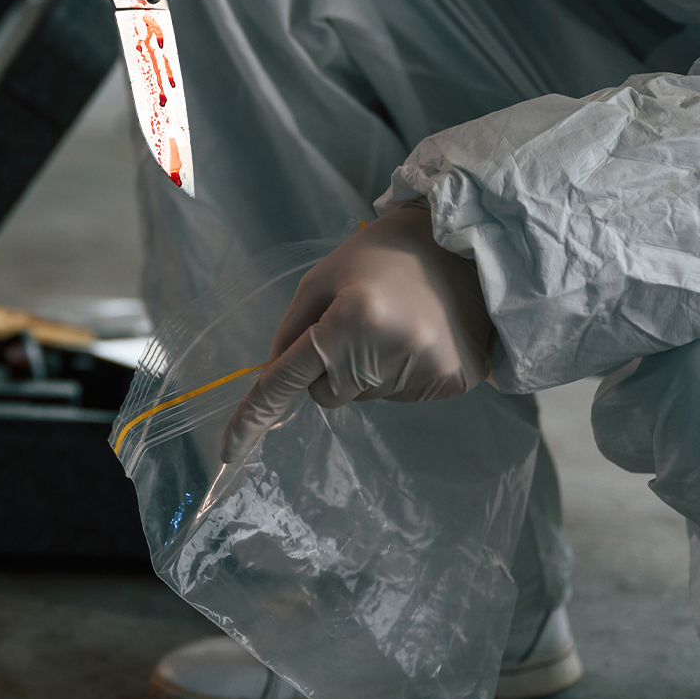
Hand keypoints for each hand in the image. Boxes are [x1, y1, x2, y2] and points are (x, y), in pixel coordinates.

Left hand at [221, 207, 494, 461]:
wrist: (470, 247)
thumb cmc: (383, 256)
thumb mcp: (323, 278)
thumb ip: (292, 330)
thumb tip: (274, 377)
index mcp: (351, 321)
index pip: (288, 380)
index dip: (254, 416)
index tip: (229, 451)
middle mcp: (386, 354)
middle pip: (326, 394)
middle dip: (329, 368)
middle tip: (359, 322)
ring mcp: (423, 373)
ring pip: (362, 397)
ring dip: (365, 369)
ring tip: (394, 323)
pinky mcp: (451, 384)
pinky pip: (398, 395)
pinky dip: (398, 374)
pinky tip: (418, 337)